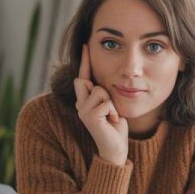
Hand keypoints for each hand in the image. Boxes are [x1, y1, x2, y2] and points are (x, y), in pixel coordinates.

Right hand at [73, 44, 128, 165]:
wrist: (116, 148)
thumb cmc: (115, 127)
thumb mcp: (111, 105)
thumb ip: (105, 92)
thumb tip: (107, 77)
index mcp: (84, 100)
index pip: (83, 76)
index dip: (85, 61)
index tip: (86, 44)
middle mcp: (79, 105)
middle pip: (83, 79)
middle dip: (100, 89)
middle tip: (108, 107)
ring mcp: (82, 111)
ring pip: (98, 90)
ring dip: (110, 102)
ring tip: (111, 116)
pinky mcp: (89, 117)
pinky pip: (105, 101)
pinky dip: (113, 110)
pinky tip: (112, 121)